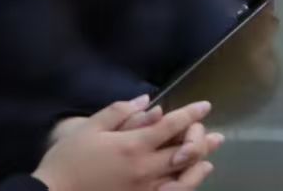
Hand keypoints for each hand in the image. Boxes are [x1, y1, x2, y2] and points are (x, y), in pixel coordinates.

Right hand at [34, 97, 222, 190]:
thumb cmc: (66, 161)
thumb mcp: (88, 129)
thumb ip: (120, 112)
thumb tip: (147, 100)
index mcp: (133, 145)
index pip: (173, 126)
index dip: (192, 114)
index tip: (205, 106)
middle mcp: (145, 169)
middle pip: (186, 152)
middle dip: (202, 140)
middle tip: (215, 135)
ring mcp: (144, 190)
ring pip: (183, 179)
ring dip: (200, 166)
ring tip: (209, 158)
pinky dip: (185, 187)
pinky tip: (189, 181)